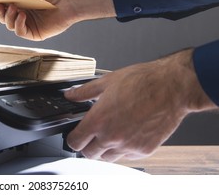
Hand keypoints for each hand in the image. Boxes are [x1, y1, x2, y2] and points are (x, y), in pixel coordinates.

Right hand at [0, 0, 115, 40]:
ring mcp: (29, 25)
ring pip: (9, 26)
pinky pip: (20, 32)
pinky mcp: (36, 34)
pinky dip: (18, 24)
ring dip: (8, 17)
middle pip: (3, 18)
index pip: (3, 8)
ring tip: (14, 8)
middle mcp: (23, 16)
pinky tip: (22, 15)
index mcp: (21, 5)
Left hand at [64, 49, 216, 161]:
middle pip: (89, 154)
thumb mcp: (106, 81)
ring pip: (107, 158)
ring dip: (105, 150)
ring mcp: (128, 146)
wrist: (171, 87)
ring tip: (111, 134)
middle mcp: (111, 137)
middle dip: (87, 145)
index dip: (73, 138)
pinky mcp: (144, 150)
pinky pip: (127, 157)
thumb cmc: (141, 82)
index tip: (76, 134)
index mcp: (98, 120)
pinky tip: (127, 134)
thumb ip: (84, 92)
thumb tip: (70, 95)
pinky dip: (124, 149)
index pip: (75, 142)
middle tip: (92, 134)